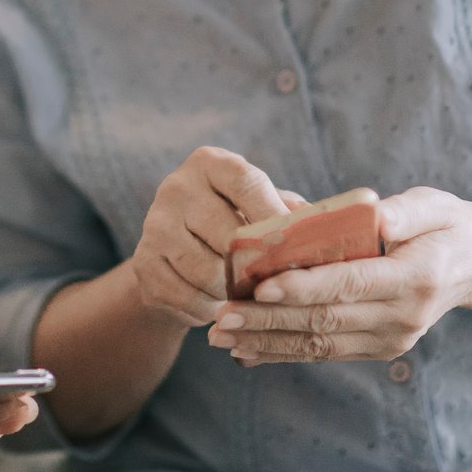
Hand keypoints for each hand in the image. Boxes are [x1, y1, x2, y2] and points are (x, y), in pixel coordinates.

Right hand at [128, 147, 288, 326]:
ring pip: (210, 273)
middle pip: (229, 234)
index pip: (246, 183)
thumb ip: (287, 211)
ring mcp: (155, 226)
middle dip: (259, 265)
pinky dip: (212, 307)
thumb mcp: (258, 206)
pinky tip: (220, 304)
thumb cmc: (232, 223)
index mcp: (209, 164)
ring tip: (251, 294)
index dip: (274, 215)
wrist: (173, 256)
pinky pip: (190, 297)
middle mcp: (176, 188)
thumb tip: (326, 228)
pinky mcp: (144, 265)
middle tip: (280, 282)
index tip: (295, 244)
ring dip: (236, 292)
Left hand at [205, 187, 471, 363]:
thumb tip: (374, 216)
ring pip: (319, 344)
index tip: (260, 286)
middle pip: (326, 320)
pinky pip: (325, 353)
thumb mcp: (433, 205)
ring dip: (266, 342)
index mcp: (416, 277)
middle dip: (268, 320)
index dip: (304, 287)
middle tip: (221, 316)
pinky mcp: (379, 349)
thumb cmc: (445, 225)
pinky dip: (283, 353)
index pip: (350, 283)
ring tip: (221, 337)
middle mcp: (403, 317)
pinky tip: (245, 353)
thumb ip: (403, 212)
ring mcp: (391, 339)